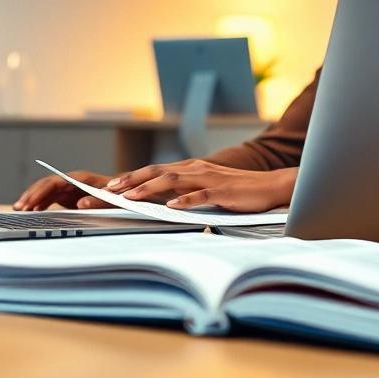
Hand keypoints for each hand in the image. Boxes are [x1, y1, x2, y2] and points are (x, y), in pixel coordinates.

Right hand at [13, 171, 115, 210]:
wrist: (129, 195)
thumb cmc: (122, 195)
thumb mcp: (113, 199)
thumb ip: (98, 200)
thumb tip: (80, 203)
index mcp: (81, 179)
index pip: (55, 182)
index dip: (40, 191)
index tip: (29, 202)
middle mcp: (73, 181)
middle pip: (46, 185)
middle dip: (31, 195)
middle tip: (18, 208)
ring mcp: (71, 187)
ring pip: (46, 191)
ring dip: (33, 200)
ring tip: (20, 210)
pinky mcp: (70, 195)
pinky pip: (51, 198)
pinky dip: (40, 204)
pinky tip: (32, 212)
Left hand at [105, 161, 296, 212]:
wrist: (270, 187)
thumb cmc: (237, 191)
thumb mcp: (205, 191)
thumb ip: (184, 193)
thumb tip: (159, 203)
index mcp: (190, 169)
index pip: (154, 171)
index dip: (130, 178)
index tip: (108, 187)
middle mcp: (196, 169)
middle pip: (157, 171)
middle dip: (130, 181)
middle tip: (108, 191)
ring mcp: (209, 179)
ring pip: (174, 180)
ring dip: (149, 187)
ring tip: (130, 197)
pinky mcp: (223, 191)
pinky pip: (201, 195)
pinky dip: (185, 200)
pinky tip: (171, 207)